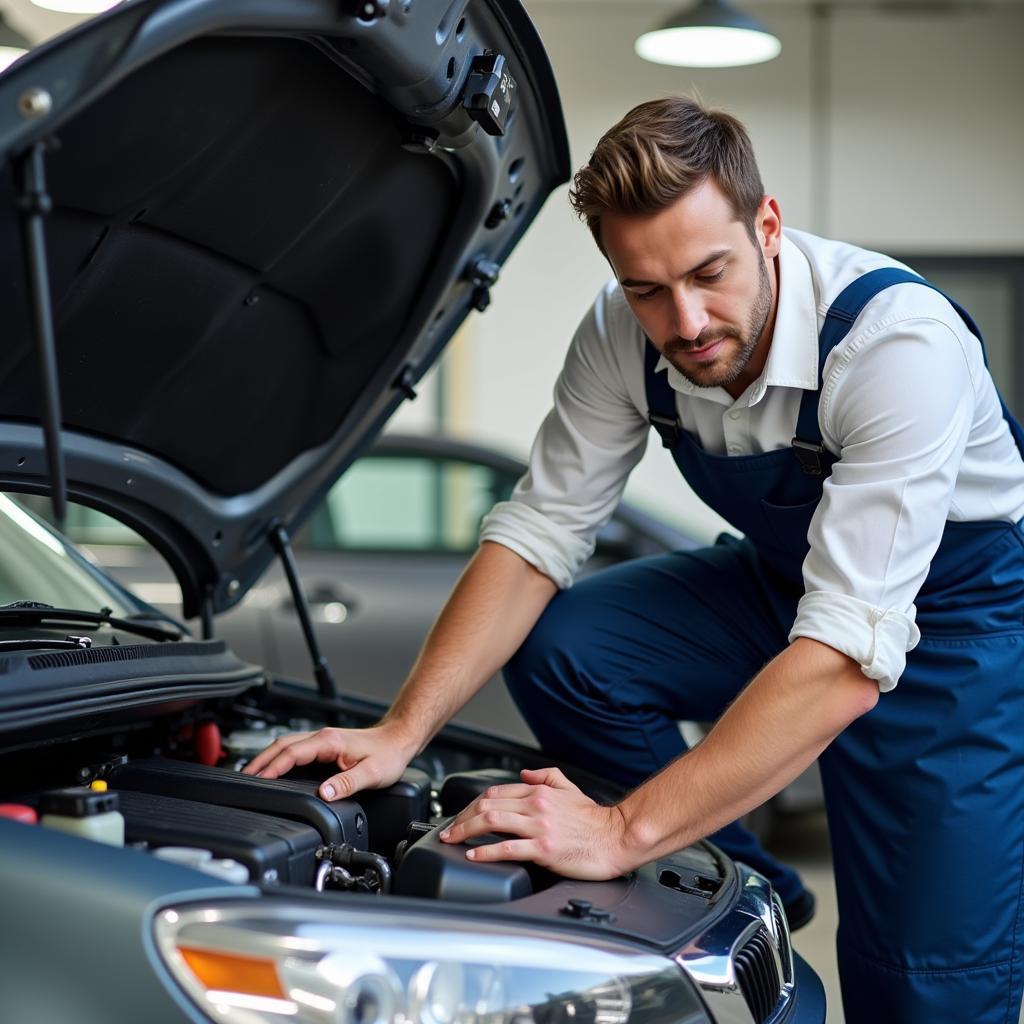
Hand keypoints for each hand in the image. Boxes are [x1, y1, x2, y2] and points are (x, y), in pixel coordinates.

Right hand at [241, 722, 417, 801]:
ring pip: (286, 745)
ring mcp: (322, 740)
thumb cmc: (388, 754)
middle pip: (281, 745)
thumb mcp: (371, 773)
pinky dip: (279, 758)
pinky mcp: (325, 746)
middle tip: (242, 779)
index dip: (272, 767)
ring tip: (251, 775)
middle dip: (260, 761)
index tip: (257, 781)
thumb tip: (324, 793)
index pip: (291, 753)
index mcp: (328, 741)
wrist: (399, 740)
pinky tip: (275, 769)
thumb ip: (347, 783)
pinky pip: (295, 749)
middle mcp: (322, 737)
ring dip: (267, 758)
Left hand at [439, 767, 631, 879]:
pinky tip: (474, 855)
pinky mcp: (544, 848)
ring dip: (465, 830)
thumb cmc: (595, 819)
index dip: (472, 803)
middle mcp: (536, 805)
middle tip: (448, 830)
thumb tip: (524, 773)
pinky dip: (486, 851)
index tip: (460, 815)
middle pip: (487, 805)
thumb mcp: (569, 788)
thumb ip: (546, 776)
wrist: (616, 838)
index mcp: (539, 791)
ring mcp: (539, 826)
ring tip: (452, 840)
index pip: (496, 792)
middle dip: (461, 817)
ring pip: (492, 822)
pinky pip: (508, 848)